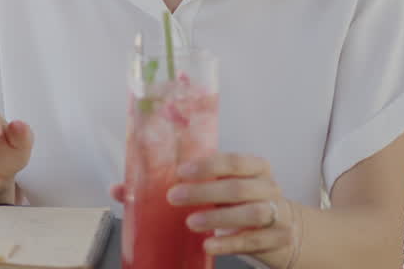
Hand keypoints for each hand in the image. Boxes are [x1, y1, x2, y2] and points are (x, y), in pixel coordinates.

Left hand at [110, 153, 298, 264]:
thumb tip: (120, 188)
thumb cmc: (238, 205)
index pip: (233, 160)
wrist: (283, 231)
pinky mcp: (278, 238)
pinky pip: (254, 240)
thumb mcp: (214, 191)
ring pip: (251, 212)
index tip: (181, 171)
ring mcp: (277, 212)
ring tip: (191, 223)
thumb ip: (175, 186)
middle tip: (174, 198)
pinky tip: (210, 244)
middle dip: (204, 191)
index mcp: (254, 166)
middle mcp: (268, 186)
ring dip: (218, 217)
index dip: (208, 164)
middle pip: (238, 186)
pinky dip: (230, 242)